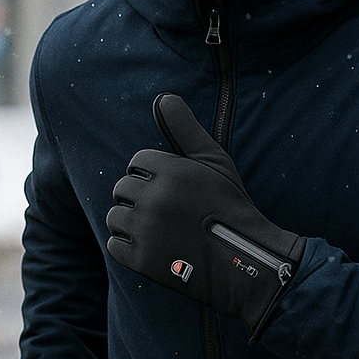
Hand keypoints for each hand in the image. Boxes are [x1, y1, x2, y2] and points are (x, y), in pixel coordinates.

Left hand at [106, 93, 304, 336]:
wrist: (244, 259)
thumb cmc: (230, 205)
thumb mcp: (215, 160)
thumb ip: (185, 127)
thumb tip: (163, 97)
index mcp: (171, 172)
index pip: (138, 162)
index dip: (154, 173)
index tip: (173, 188)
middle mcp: (155, 199)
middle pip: (122, 188)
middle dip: (140, 196)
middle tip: (166, 209)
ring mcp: (146, 232)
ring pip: (114, 216)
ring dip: (130, 220)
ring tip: (157, 227)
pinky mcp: (141, 261)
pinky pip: (115, 245)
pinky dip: (128, 246)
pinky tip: (151, 246)